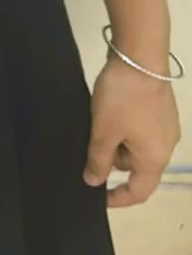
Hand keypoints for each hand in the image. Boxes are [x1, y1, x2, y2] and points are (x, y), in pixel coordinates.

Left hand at [85, 56, 180, 207]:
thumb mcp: (103, 132)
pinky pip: (140, 129)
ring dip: (117, 142)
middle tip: (88, 149)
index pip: (139, 191)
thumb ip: (98, 160)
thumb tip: (94, 182)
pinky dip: (123, 128)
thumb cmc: (123, 99)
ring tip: (95, 126)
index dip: (118, 199)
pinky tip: (106, 113)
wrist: (139, 56)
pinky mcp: (160, 108)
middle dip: (112, 162)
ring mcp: (165, 125)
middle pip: (137, 167)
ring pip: (137, 146)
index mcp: (155, 158)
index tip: (97, 197)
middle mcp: (166, 146)